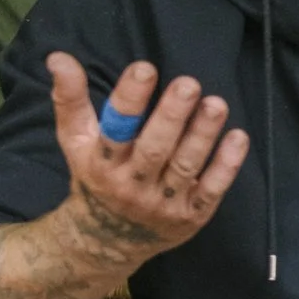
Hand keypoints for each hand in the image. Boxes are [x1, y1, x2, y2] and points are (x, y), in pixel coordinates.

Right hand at [48, 52, 247, 261]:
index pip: (115, 130)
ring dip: (202, 135)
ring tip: (216, 104)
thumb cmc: (95, 177)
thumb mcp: (76, 141)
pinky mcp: (191, 215)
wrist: (108, 240)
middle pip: (154, 149)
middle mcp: (132, 185)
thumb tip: (59, 57)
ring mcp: (163, 202)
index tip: (144, 68)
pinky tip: (238, 137)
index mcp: (103, 163)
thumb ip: (71, 99)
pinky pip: (211, 190)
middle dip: (172, 116)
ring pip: (185, 167)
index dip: (129, 99)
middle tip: (189, 83)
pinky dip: (226, 166)